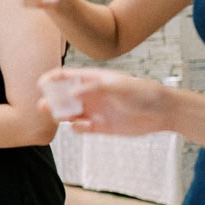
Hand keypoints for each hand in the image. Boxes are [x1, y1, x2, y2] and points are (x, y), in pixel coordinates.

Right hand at [37, 68, 170, 135]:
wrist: (162, 111)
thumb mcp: (119, 86)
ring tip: (59, 117)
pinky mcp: (99, 126)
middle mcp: (89, 94)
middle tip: (45, 105)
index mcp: (92, 79)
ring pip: (68, 113)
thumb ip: (95, 88)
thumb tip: (72, 93)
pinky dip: (78, 128)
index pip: (65, 76)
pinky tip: (84, 126)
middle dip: (52, 100)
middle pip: (62, 96)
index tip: (42, 85)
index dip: (51, 79)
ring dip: (60, 115)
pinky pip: (81, 128)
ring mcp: (93, 110)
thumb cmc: (143, 92)